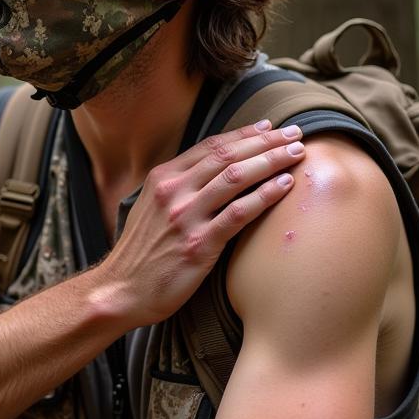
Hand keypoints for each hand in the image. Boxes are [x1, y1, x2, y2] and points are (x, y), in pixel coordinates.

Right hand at [103, 121, 305, 324]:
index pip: (210, 147)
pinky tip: (284, 186)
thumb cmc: (142, 252)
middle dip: (265, 141)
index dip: (244, 134)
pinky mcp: (198, 245)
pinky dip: (264, 196)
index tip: (270, 128)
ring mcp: (185, 217)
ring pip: (236, 177)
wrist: (122, 290)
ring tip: (296, 154)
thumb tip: (213, 171)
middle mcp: (172, 192)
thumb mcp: (151, 207)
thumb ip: (178, 187)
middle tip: (295, 135)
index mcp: (162, 178)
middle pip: (227, 156)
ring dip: (271, 161)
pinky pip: (238, 213)